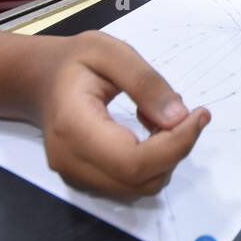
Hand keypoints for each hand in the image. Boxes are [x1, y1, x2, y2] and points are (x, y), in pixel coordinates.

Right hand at [27, 31, 209, 196]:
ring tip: (161, 118)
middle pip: (140, 180)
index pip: (133, 161)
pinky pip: (130, 185)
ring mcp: (77, 177)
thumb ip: (145, 81)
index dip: (176, 145)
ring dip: (166, 158)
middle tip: (185, 113)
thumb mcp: (109, 52)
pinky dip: (153, 163)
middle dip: (175, 150)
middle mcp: (72, 162)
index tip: (199, 115)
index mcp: (74, 127)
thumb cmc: (74, 62)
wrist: (40, 81)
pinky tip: (149, 133)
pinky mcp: (86, 182)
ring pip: (140, 188)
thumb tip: (179, 118)